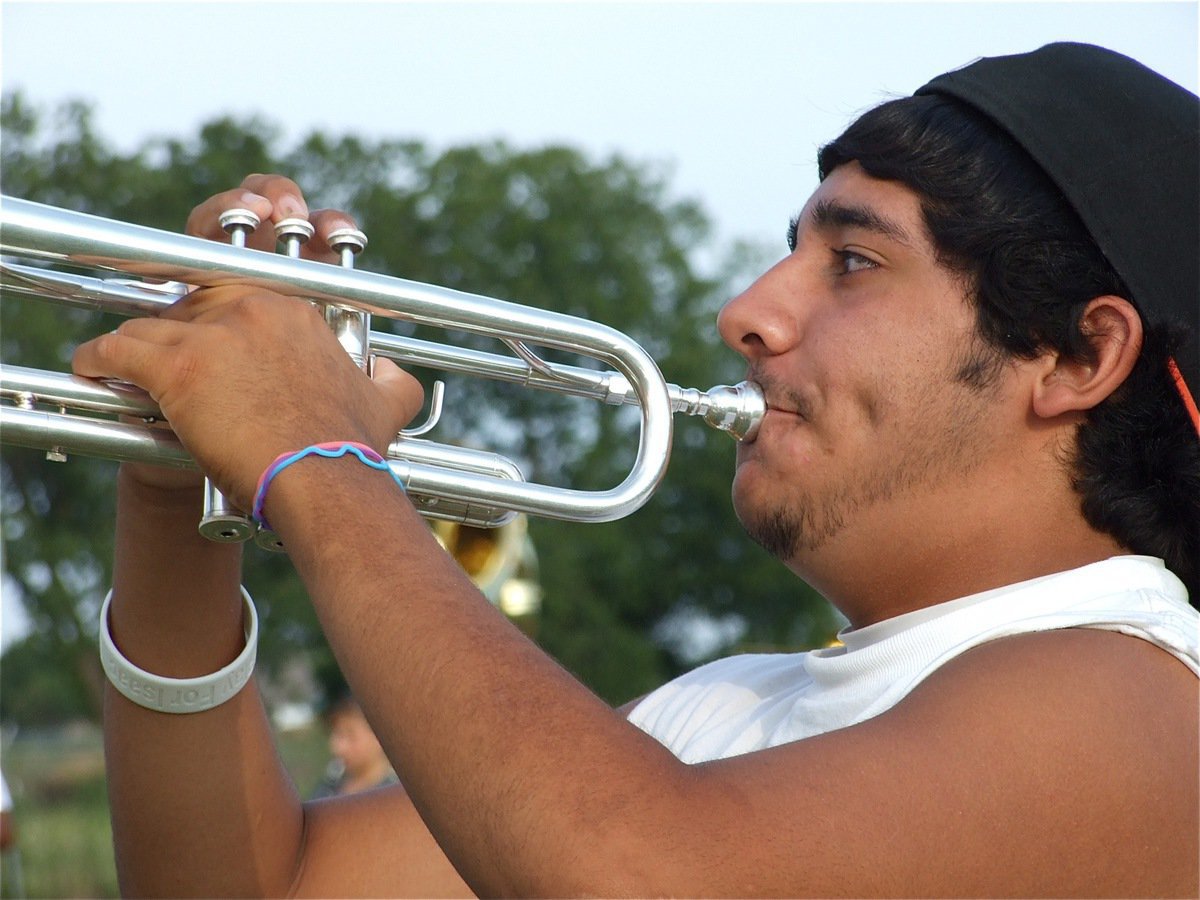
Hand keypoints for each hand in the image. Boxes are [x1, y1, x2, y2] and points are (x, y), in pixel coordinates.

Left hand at [75, 176, 424, 509]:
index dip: (220, 319)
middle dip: (177, 328)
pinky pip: (118, 348)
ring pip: (152, 322)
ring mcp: (213, 333)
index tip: (211, 338)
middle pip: (194, 303)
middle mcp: (253, 308)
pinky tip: (89, 366)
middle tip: (166, 353)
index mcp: (296, 312)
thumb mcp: (386, 403)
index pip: (241, 296)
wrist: (324, 479)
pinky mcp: (177, 365)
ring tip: (116, 361)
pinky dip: (98, 357)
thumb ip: (390, 379)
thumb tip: (394, 373)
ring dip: (133, 343)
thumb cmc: (350, 447)